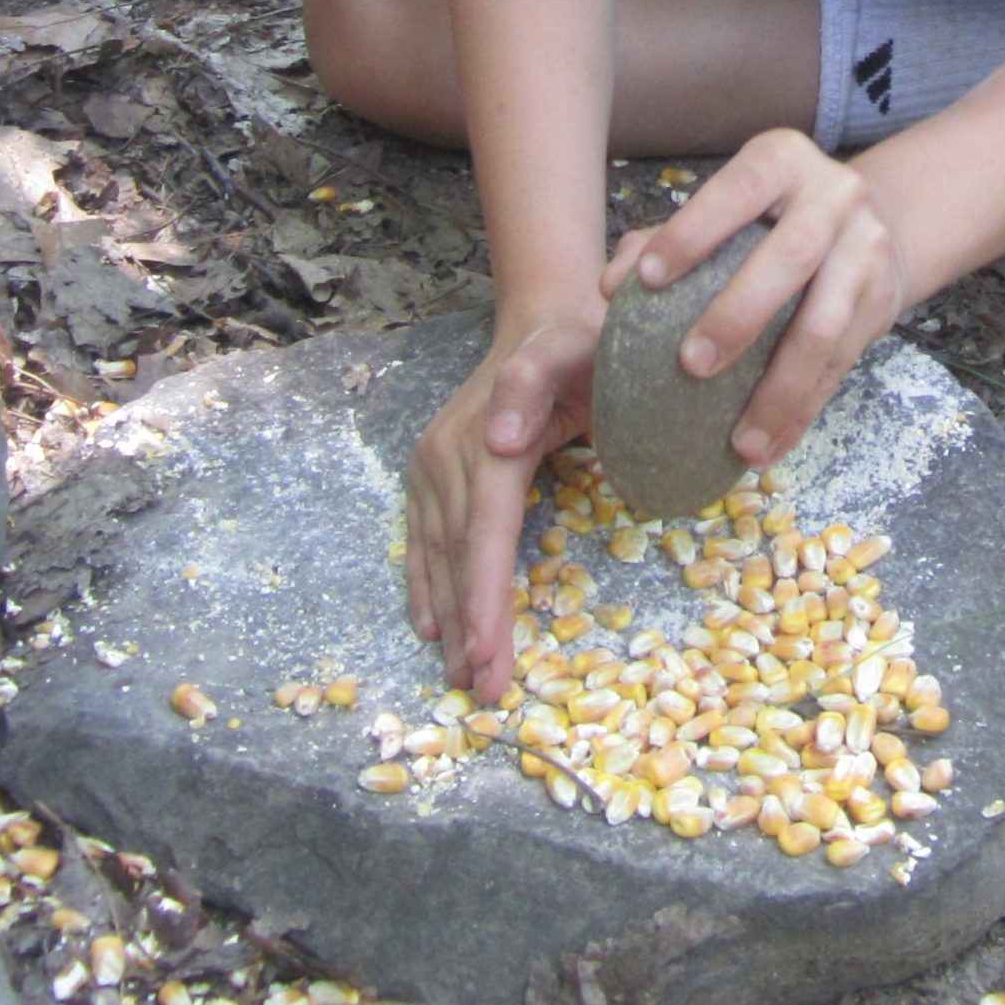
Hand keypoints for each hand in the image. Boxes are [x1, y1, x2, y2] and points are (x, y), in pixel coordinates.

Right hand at [406, 310, 598, 702]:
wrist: (547, 315)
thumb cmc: (581, 340)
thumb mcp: (573, 347)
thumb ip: (534, 383)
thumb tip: (500, 441)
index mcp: (489, 435)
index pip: (486, 531)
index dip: (485, 594)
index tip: (486, 652)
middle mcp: (449, 453)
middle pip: (460, 554)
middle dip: (469, 626)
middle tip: (484, 690)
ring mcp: (434, 462)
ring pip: (438, 554)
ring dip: (448, 618)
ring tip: (461, 678)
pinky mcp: (432, 469)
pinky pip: (423, 537)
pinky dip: (424, 585)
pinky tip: (429, 626)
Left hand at [601, 130, 911, 471]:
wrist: (874, 223)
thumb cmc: (772, 220)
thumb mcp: (729, 207)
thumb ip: (665, 238)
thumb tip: (610, 286)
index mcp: (783, 162)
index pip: (737, 191)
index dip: (693, 232)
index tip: (647, 281)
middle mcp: (835, 196)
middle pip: (793, 256)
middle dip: (740, 314)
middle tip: (691, 366)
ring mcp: (867, 250)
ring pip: (825, 326)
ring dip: (780, 390)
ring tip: (739, 442)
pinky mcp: (883, 302)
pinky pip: (841, 366)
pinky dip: (802, 412)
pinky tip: (768, 447)